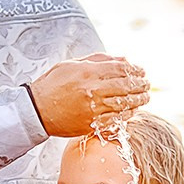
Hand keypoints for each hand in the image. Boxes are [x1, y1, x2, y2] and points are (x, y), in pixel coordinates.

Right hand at [28, 53, 148, 136]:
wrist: (36, 110)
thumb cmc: (52, 85)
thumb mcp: (72, 64)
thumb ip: (98, 60)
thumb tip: (123, 59)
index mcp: (87, 73)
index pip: (120, 69)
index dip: (134, 69)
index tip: (141, 70)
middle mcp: (92, 90)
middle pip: (126, 86)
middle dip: (140, 85)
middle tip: (147, 84)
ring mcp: (92, 109)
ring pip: (124, 104)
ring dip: (138, 100)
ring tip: (145, 97)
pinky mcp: (91, 124)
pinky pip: (116, 119)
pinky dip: (127, 114)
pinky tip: (132, 110)